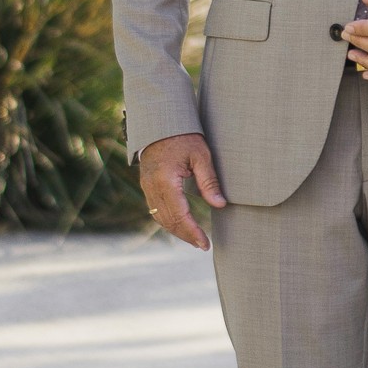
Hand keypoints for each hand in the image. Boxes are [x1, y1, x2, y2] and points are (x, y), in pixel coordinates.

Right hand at [139, 133, 225, 251]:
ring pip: (160, 218)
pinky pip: (156, 210)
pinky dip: (168, 221)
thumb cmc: (183, 136)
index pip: (180, 215)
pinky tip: (180, 225)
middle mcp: (152, 187)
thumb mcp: (201, 155)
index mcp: (166, 181)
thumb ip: (209, 181)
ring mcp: (147, 187)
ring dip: (176, 231)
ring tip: (194, 239)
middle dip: (186, 235)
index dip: (193, 232)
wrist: (159, 122)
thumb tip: (220, 205)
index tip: (205, 244)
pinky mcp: (147, 185)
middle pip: (169, 221)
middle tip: (202, 245)